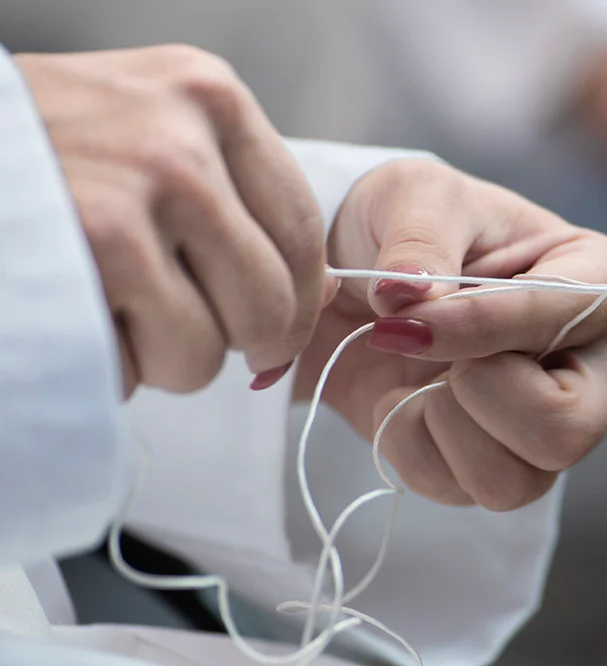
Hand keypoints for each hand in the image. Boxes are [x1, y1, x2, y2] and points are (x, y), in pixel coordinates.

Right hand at [17, 45, 333, 396]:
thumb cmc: (28, 148)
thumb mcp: (136, 122)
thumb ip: (223, 190)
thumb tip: (318, 293)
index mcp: (207, 95)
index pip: (300, 232)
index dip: (293, 302)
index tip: (268, 329)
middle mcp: (183, 138)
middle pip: (270, 305)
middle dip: (225, 339)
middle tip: (165, 318)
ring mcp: (136, 194)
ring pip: (207, 352)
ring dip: (157, 359)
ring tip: (101, 307)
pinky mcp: (93, 253)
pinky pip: (138, 369)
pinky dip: (102, 367)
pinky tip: (64, 310)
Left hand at [295, 159, 606, 510]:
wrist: (359, 279)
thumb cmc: (413, 225)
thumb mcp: (417, 195)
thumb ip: (420, 239)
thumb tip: (406, 296)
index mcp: (604, 283)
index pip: (568, 320)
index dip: (480, 324)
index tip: (406, 311)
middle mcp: (595, 367)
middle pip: (569, 430)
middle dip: (481, 394)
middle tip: (431, 347)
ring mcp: (552, 425)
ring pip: (519, 481)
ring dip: (443, 423)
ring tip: (418, 370)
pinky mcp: (501, 467)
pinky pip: (461, 492)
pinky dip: (410, 444)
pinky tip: (404, 397)